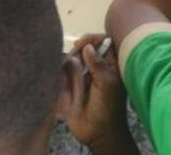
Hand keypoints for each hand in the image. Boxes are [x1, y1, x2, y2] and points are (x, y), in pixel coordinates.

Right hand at [62, 34, 126, 149]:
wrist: (97, 133)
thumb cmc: (108, 107)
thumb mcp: (107, 84)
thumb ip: (98, 64)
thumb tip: (88, 47)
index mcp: (111, 65)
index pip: (105, 43)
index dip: (95, 38)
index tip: (84, 42)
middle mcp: (96, 68)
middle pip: (86, 49)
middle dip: (79, 48)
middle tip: (74, 53)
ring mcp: (82, 77)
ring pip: (73, 59)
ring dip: (69, 59)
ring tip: (67, 63)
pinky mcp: (69, 86)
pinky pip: (62, 72)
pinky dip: (60, 69)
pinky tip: (59, 69)